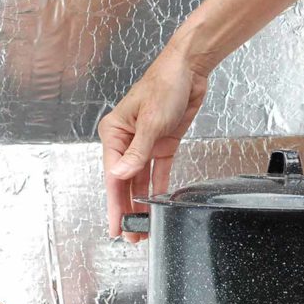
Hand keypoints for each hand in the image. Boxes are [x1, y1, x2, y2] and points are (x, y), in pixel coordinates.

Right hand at [98, 47, 209, 241]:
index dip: (115, 203)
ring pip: (139, 180)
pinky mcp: (162, 144)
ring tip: (142, 227)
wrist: (190, 69)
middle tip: (129, 234)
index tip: (116, 225)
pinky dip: (157, 187)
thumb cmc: (164, 84)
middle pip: (124, 182)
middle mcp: (126, 140)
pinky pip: (157, 171)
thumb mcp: (152, 121)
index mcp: (114, 132)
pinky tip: (156, 204)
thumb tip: (120, 176)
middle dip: (126, 209)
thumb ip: (137, 153)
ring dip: (141, 203)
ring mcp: (145, 143)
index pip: (113, 174)